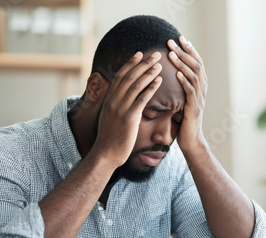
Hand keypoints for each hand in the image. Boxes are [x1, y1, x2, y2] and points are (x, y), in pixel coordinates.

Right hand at [92, 52, 162, 168]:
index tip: (140, 54)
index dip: (130, 63)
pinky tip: (159, 81)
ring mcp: (120, 108)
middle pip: (129, 76)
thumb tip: (121, 99)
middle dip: (143, 63)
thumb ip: (115, 106)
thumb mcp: (110, 118)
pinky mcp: (129, 117)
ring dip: (148, 72)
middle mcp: (113, 100)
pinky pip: (141, 99)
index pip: (120, 76)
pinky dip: (150, 88)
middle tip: (155, 54)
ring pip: (136, 85)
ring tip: (160, 64)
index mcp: (109, 99)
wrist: (106, 154)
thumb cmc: (110, 138)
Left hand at [167, 36, 207, 153]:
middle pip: (196, 65)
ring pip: (194, 76)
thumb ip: (181, 90)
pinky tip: (177, 73)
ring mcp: (199, 99)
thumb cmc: (184, 124)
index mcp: (199, 87)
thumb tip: (173, 76)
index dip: (189, 50)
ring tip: (171, 52)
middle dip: (184, 51)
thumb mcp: (182, 102)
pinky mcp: (194, 109)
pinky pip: (191, 92)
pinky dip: (185, 81)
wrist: (191, 142)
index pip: (196, 63)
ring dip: (182, 63)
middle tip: (172, 40)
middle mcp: (202, 91)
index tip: (180, 38)